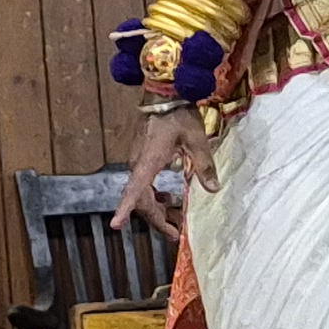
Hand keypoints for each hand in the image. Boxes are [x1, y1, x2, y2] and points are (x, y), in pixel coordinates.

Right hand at [114, 105, 217, 243]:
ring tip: (176, 219)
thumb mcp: (196, 139)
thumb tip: (213, 189)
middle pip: (141, 200)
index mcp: (148, 162)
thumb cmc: (179, 115)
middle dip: (156, 219)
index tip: (115, 225)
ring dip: (158, 208)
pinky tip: (169, 198)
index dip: (124, 209)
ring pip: (142, 193)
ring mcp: (138, 161)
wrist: (164, 95)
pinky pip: (145, 184)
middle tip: (174, 233)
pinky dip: (156, 196)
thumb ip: (203, 165)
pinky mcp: (142, 158)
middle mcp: (138, 164)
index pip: (134, 190)